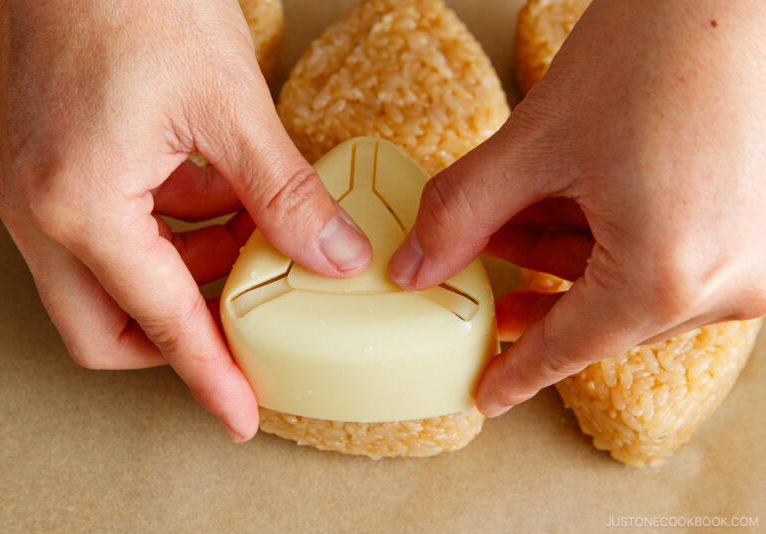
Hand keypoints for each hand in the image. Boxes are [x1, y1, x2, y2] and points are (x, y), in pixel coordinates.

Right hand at [0, 0, 371, 439]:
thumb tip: (333, 257)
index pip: (159, 323)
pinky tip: (217, 203)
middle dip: (179, 340)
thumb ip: (285, 193)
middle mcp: (43, 212)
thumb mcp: (231, 105)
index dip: (209, 375)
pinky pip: (108, 236)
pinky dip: (167, 236)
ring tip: (246, 247)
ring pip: (107, 285)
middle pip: (107, 329)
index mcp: (81, 206)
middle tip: (245, 326)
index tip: (242, 415)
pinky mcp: (50, 168)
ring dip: (180, 280)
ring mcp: (38, 190)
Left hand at [388, 0, 765, 415]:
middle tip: (476, 279)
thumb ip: (463, 214)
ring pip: (632, 282)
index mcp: (672, 276)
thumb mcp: (538, 141)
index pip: (570, 348)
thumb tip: (414, 268)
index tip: (487, 393)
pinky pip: (671, 257)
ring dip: (565, 257)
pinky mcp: (759, 226)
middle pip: (600, 312)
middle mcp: (729, 281)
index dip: (516, 372)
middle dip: (530, 288)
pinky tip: (566, 208)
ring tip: (508, 229)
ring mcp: (755, 256)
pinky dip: (611, 240)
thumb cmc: (660, 46)